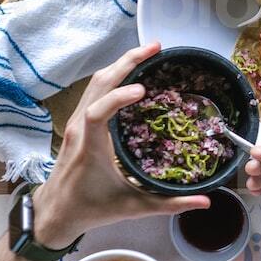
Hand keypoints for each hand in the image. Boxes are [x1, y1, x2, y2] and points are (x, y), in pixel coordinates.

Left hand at [32, 43, 209, 248]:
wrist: (55, 212)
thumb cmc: (91, 208)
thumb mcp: (133, 207)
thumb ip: (170, 204)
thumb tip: (205, 202)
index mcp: (90, 147)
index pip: (97, 113)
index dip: (118, 97)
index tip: (142, 90)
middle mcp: (80, 128)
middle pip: (99, 84)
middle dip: (127, 62)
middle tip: (156, 48)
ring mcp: (77, 122)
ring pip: (96, 82)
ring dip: (121, 64)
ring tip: (148, 52)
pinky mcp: (79, 121)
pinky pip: (95, 89)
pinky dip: (114, 75)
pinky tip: (132, 71)